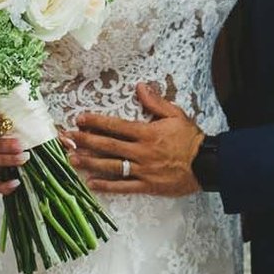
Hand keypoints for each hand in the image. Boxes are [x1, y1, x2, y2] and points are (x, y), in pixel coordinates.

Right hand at [0, 96, 29, 196]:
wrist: (9, 125)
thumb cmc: (11, 111)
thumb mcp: (11, 103)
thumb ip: (17, 98)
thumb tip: (34, 92)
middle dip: (2, 146)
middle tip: (21, 144)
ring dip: (5, 160)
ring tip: (24, 157)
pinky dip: (2, 185)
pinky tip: (16, 183)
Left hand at [70, 83, 203, 197]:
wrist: (207, 164)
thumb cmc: (190, 138)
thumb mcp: (175, 114)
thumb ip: (155, 102)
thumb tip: (139, 87)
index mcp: (146, 132)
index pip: (116, 126)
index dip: (96, 122)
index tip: (80, 118)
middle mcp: (141, 151)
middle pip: (108, 146)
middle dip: (86, 141)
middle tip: (67, 138)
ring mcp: (143, 170)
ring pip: (112, 166)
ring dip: (90, 162)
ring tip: (72, 159)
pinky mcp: (148, 186)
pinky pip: (124, 187)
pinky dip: (107, 186)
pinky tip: (91, 183)